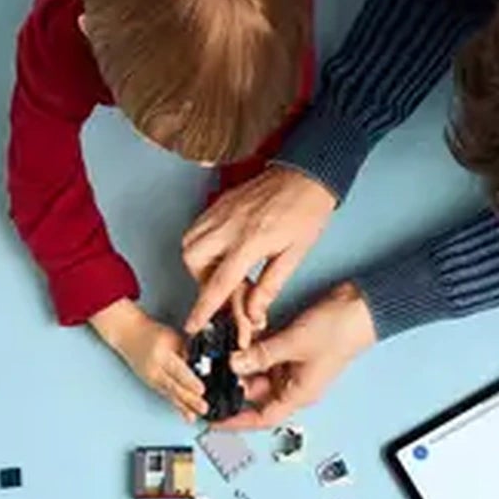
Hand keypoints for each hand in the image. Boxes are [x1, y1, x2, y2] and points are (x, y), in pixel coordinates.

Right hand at [88, 300, 205, 421]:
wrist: (129, 335)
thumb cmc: (152, 334)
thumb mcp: (174, 337)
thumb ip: (188, 352)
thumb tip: (203, 367)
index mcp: (161, 355)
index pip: (177, 370)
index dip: (190, 381)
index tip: (201, 390)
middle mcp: (154, 369)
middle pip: (173, 386)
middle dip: (189, 399)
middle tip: (203, 407)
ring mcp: (151, 379)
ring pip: (170, 395)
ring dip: (184, 407)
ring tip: (195, 416)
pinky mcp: (151, 384)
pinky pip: (166, 396)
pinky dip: (178, 406)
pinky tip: (187, 414)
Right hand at [181, 166, 337, 336]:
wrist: (308, 174)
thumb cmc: (306, 212)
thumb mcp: (294, 255)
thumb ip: (269, 286)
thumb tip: (253, 313)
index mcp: (250, 241)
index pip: (219, 283)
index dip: (204, 309)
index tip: (194, 325)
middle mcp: (228, 225)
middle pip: (194, 261)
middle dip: (203, 281)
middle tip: (226, 290)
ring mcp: (221, 211)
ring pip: (189, 244)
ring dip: (200, 264)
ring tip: (224, 270)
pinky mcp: (220, 203)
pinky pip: (197, 228)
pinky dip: (202, 244)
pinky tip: (222, 251)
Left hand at [214, 282, 375, 428]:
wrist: (360, 306)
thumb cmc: (340, 331)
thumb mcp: (294, 344)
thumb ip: (261, 355)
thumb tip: (234, 363)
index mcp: (298, 394)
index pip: (261, 418)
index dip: (236, 421)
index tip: (213, 420)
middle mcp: (294, 383)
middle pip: (254, 392)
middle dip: (234, 383)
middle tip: (210, 374)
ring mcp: (292, 365)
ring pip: (257, 371)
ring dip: (241, 362)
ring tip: (221, 353)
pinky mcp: (291, 348)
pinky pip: (265, 354)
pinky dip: (251, 347)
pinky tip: (238, 337)